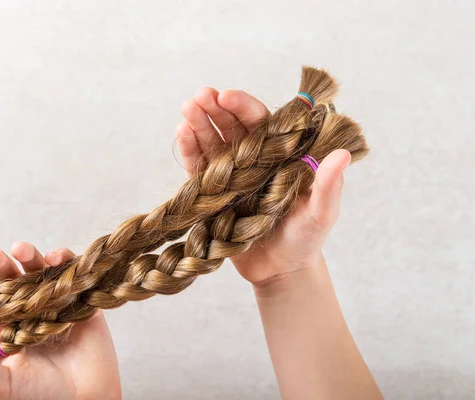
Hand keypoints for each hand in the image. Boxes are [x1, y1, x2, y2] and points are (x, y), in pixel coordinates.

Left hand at [0, 238, 121, 399]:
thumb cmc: (42, 398)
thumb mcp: (2, 383)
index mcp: (4, 326)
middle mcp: (28, 310)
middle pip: (10, 276)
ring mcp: (55, 304)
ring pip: (39, 271)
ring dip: (30, 256)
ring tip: (21, 250)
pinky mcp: (81, 302)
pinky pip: (72, 275)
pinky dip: (65, 262)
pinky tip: (55, 258)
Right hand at [177, 89, 349, 284]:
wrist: (280, 270)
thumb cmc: (305, 238)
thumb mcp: (321, 213)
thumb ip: (329, 186)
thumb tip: (343, 155)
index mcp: (279, 155)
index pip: (260, 123)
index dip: (243, 107)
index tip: (227, 97)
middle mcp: (253, 160)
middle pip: (232, 128)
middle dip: (215, 110)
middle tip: (200, 96)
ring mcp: (231, 175)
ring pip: (212, 143)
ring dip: (199, 124)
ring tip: (187, 109)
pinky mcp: (213, 193)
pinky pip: (199, 168)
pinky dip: (190, 150)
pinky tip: (182, 133)